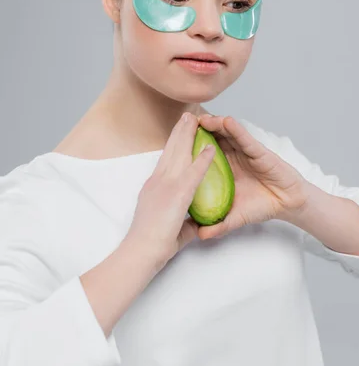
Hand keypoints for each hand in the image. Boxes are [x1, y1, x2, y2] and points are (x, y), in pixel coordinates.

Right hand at [126, 112, 216, 267]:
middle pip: (170, 150)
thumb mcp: (169, 228)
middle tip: (187, 115)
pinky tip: (211, 148)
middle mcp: (158, 181)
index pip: (166, 159)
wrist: (140, 251)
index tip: (179, 131)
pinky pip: (193, 172)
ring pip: (179, 153)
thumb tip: (197, 225)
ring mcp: (167, 185)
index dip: (173, 143)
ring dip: (188, 135)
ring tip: (196, 118)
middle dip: (179, 132)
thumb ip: (185, 222)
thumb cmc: (150, 244)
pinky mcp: (177, 193)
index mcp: (154, 187)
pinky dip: (203, 159)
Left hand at [195, 114, 309, 239]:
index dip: (189, 146)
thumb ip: (218, 224)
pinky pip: (245, 139)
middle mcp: (230, 157)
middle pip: (211, 140)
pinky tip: (227, 122)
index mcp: (221, 169)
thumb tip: (200, 236)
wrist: (285, 204)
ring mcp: (243, 152)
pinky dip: (236, 130)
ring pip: (226, 135)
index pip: (202, 155)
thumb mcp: (235, 217)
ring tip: (202, 119)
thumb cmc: (260, 205)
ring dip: (214, 125)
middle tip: (184, 121)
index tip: (173, 140)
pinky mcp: (258, 152)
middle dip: (198, 130)